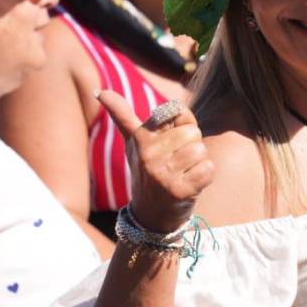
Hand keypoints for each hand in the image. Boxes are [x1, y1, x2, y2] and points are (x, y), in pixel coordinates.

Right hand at [99, 91, 213, 233]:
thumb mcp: (133, 142)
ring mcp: (162, 174)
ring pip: (201, 150)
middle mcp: (148, 154)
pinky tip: (189, 185)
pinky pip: (208, 169)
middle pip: (192, 132)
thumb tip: (99, 91)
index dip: (182, 123)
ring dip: (198, 162)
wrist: (151, 215)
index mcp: (140, 137)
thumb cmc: (147, 170)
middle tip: (176, 162)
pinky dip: (205, 177)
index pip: (176, 110)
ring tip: (182, 173)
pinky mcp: (179, 190)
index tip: (170, 139)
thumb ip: (122, 114)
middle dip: (190, 145)